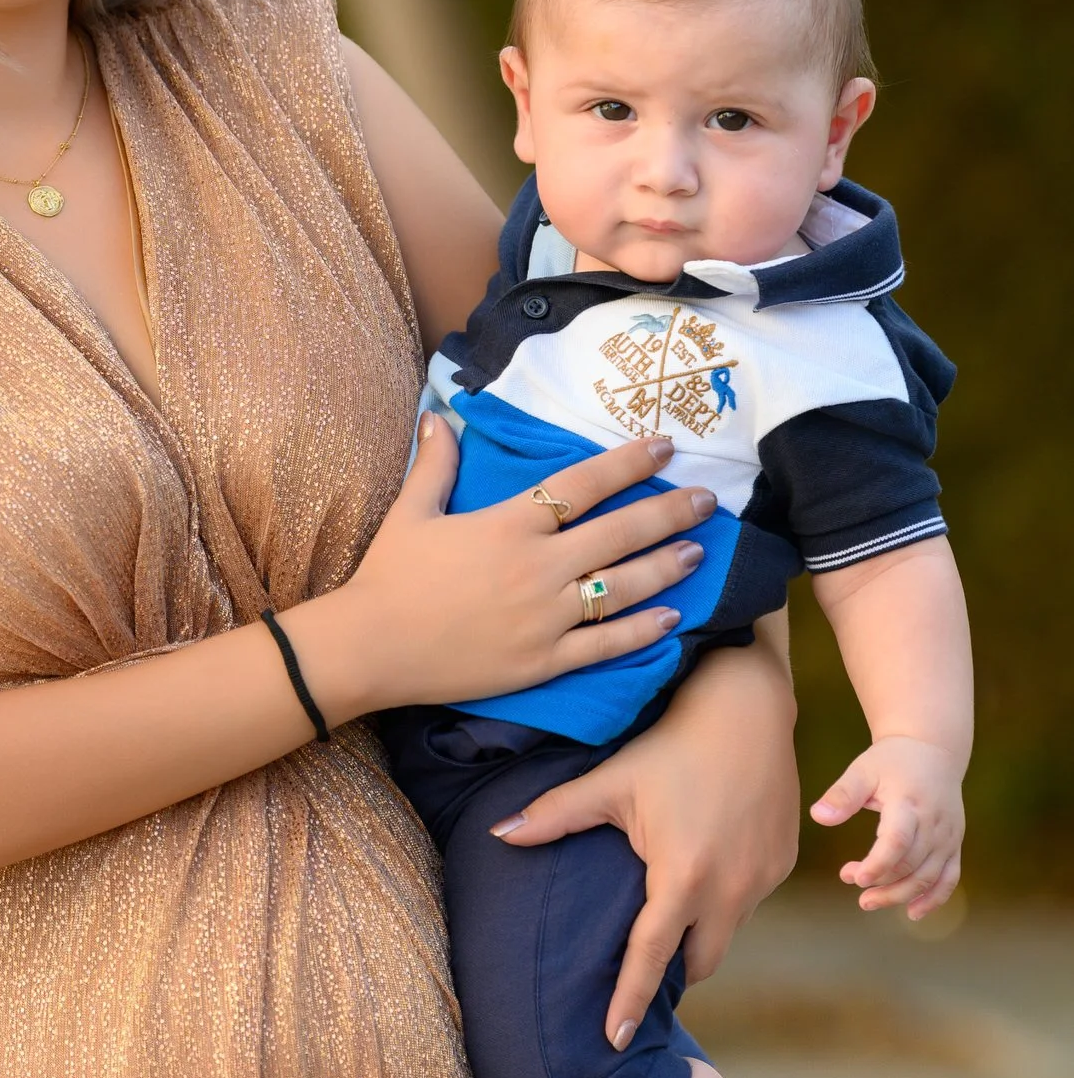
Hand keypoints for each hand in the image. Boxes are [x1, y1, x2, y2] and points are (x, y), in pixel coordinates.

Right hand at [313, 416, 715, 718]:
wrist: (370, 648)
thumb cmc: (388, 576)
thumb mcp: (411, 511)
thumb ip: (435, 463)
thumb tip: (437, 415)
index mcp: (510, 523)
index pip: (583, 483)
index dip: (629, 463)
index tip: (666, 447)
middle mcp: (538, 566)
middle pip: (620, 532)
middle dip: (670, 512)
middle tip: (708, 500)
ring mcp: (545, 617)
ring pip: (624, 588)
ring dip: (667, 566)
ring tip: (698, 551)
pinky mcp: (542, 661)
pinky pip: (605, 646)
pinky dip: (643, 631)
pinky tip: (673, 618)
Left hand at [495, 629, 800, 1044]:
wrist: (747, 707)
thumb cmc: (670, 744)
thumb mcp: (610, 781)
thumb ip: (555, 815)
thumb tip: (498, 834)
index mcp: (682, 878)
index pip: (650, 959)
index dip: (628, 1001)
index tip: (612, 1042)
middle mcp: (730, 890)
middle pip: (698, 962)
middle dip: (671, 972)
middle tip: (640, 974)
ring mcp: (763, 879)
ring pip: (726, 932)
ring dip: (699, 934)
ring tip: (670, 925)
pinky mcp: (784, 863)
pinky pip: (749, 901)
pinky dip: (725, 901)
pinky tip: (706, 874)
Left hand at [810, 734, 963, 918]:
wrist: (933, 750)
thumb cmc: (891, 761)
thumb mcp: (863, 770)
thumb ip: (842, 794)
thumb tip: (818, 816)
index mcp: (910, 803)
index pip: (898, 841)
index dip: (877, 864)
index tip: (854, 877)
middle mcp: (934, 823)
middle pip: (912, 865)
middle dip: (881, 882)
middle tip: (849, 880)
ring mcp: (948, 836)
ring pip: (929, 876)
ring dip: (900, 895)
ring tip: (867, 902)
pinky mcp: (955, 843)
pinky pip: (949, 877)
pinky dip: (934, 898)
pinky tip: (913, 913)